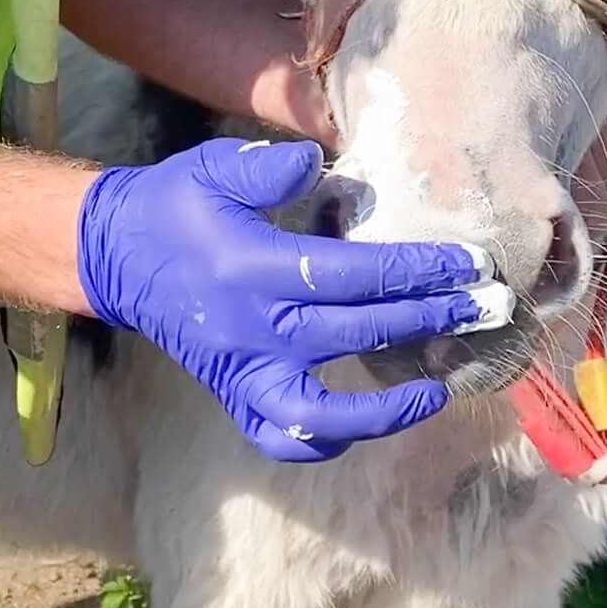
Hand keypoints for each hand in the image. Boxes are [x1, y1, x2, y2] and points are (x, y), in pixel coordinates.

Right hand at [76, 138, 508, 460]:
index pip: (353, 275)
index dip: (416, 270)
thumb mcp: (212, 169)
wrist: (116, 257)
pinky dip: (329, 442)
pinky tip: (375, 422)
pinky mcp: (237, 395)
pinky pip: (286, 438)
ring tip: (443, 387)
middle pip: (359, 332)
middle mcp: (253, 329)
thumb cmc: (175, 206)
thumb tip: (317, 165)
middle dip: (432, 320)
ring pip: (323, 412)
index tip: (469, 265)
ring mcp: (244, 372)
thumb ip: (268, 169)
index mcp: (252, 267)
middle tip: (490, 310)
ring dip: (389, 408)